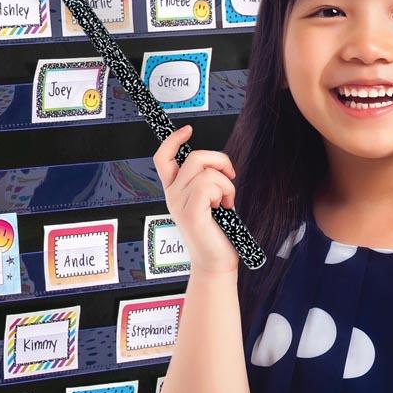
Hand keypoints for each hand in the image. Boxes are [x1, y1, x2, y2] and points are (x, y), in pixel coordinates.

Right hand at [152, 124, 239, 274]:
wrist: (217, 263)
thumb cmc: (217, 233)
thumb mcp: (208, 201)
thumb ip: (205, 181)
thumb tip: (216, 163)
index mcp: (175, 191)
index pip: (162, 158)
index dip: (172, 140)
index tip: (187, 129)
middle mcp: (173, 195)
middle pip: (194, 157)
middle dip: (219, 161)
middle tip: (229, 178)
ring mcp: (179, 204)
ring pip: (205, 171)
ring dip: (225, 183)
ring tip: (226, 201)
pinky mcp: (191, 213)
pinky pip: (209, 185)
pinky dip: (224, 192)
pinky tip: (225, 207)